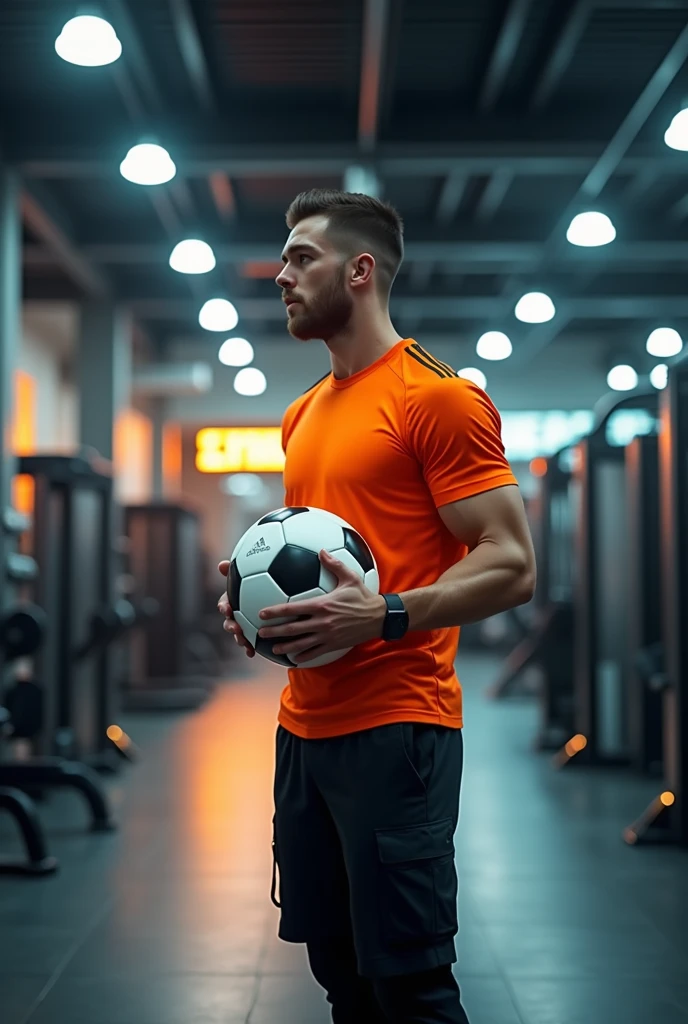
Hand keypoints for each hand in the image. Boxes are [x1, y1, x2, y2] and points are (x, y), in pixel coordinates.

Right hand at [217, 560, 254, 657]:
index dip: (224, 606)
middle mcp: (237, 614)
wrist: (278, 595)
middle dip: (230, 626)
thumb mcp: (252, 575)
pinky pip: (250, 643)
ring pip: (238, 634)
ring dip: (239, 639)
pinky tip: (252, 653)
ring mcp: (244, 626)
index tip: (226, 608)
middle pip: (229, 621)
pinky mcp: (254, 635)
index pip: (225, 602)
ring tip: (244, 642)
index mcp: (235, 600)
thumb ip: (237, 571)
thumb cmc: (262, 580)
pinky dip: (249, 648)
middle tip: (236, 627)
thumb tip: (221, 564)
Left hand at [257, 550, 385, 663]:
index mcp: (322, 605)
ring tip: (273, 648)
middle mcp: (322, 622)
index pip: (293, 609)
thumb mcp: (350, 577)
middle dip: (274, 631)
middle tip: (260, 633)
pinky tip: (294, 659)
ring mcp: (327, 635)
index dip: (275, 611)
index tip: (262, 613)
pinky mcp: (334, 644)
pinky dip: (303, 656)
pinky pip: (315, 652)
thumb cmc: (363, 596)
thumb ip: (334, 564)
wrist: (379, 617)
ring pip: (301, 643)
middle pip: (292, 629)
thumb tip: (321, 551)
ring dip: (285, 646)